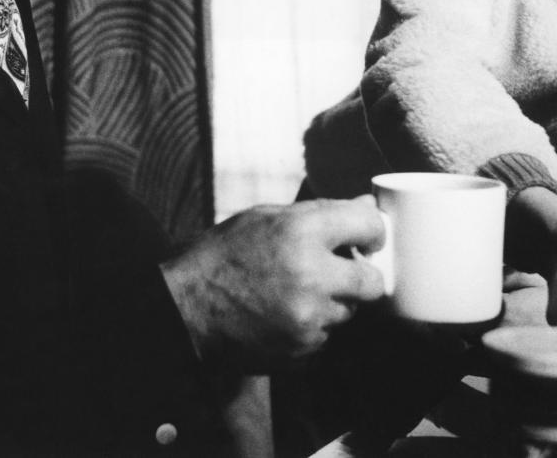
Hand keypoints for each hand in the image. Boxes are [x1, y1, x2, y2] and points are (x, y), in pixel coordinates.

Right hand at [160, 196, 386, 367]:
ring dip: (332, 304)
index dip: (373, 232)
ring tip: (293, 293)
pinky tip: (281, 315)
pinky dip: (311, 328)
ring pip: (348, 313)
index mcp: (301, 232)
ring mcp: (308, 318)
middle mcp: (311, 275)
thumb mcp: (264, 218)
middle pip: (372, 282)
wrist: (183, 311)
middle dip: (360, 277)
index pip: (369, 226)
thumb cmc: (220, 257)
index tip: (366, 238)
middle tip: (337, 272)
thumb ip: (320, 213)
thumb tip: (366, 206)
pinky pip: (326, 338)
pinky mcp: (301, 350)